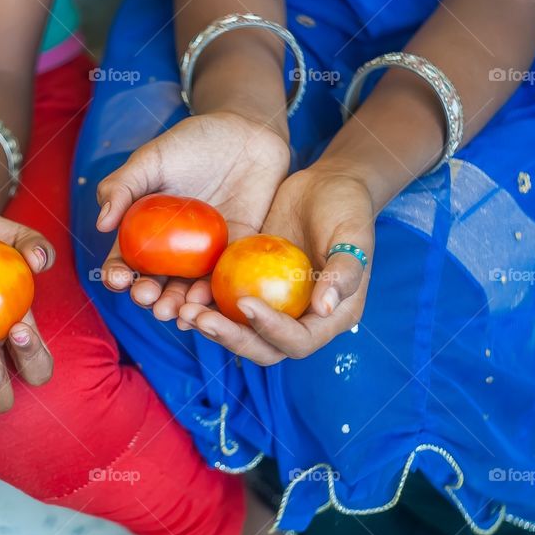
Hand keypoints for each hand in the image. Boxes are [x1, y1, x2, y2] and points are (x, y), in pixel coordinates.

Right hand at [96, 112, 289, 320]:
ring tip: (171, 313)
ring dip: (177, 305)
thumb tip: (102, 225)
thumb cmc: (192, 142)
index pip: (126, 261)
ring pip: (187, 289)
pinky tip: (203, 304)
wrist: (245, 131)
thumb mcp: (151, 158)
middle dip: (148, 296)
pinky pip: (223, 279)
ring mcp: (204, 253)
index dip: (118, 274)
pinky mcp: (236, 251)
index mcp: (146, 231)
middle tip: (146, 298)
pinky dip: (212, 296)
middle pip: (156, 283)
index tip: (117, 279)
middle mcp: (173, 249)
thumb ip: (123, 186)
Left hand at [179, 166, 375, 363]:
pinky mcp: (252, 289)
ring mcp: (274, 308)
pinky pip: (226, 306)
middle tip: (200, 319)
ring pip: (240, 333)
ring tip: (183, 311)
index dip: (272, 330)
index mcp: (331, 317)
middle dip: (230, 339)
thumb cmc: (347, 207)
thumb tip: (325, 308)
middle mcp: (301, 321)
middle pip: (263, 347)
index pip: (299, 341)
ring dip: (211, 328)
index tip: (246, 303)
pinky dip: (206, 305)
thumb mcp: (353, 233)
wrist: (325, 187)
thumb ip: (345, 271)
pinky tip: (180, 296)